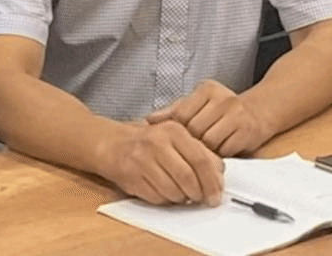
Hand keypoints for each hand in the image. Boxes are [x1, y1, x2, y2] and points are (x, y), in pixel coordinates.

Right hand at [95, 120, 223, 205]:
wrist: (112, 143)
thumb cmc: (148, 142)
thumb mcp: (175, 138)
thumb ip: (199, 151)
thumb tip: (220, 173)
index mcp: (174, 130)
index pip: (201, 158)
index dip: (212, 181)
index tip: (217, 194)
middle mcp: (158, 143)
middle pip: (188, 177)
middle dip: (198, 194)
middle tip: (202, 199)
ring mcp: (142, 160)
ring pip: (173, 191)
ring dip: (181, 198)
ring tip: (180, 192)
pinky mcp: (131, 177)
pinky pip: (157, 198)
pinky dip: (164, 200)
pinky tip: (163, 191)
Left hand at [146, 80, 269, 156]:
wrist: (260, 111)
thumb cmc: (224, 109)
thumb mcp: (199, 103)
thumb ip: (174, 110)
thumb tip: (149, 120)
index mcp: (207, 89)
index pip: (181, 114)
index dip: (178, 130)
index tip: (178, 138)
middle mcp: (223, 99)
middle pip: (194, 129)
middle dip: (192, 141)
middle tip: (192, 147)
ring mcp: (236, 115)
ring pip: (208, 142)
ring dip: (205, 150)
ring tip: (206, 149)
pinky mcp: (246, 132)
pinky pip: (224, 150)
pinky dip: (220, 154)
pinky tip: (220, 150)